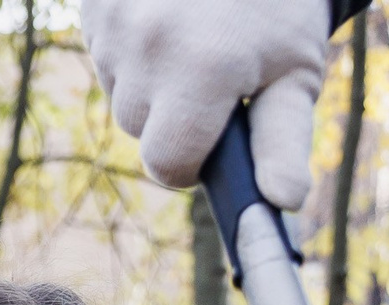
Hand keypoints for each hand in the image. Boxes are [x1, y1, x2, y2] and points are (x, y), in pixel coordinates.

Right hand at [81, 0, 325, 207]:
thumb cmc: (278, 5)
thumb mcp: (295, 70)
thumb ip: (284, 142)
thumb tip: (281, 202)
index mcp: (201, 72)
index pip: (168, 166)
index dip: (192, 159)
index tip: (215, 130)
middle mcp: (147, 49)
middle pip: (138, 130)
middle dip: (171, 111)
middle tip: (214, 63)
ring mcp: (112, 26)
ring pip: (120, 92)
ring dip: (150, 77)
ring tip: (191, 32)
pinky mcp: (93, 7)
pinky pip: (105, 54)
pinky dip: (132, 44)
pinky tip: (165, 15)